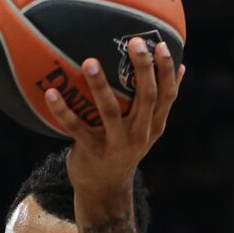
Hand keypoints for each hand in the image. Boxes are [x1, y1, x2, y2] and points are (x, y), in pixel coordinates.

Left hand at [45, 37, 184, 206]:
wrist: (104, 190)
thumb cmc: (124, 148)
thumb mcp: (147, 129)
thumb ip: (160, 102)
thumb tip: (182, 66)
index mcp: (154, 126)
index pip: (167, 95)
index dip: (166, 70)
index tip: (160, 44)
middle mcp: (138, 134)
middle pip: (145, 98)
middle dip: (143, 69)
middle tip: (134, 42)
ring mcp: (115, 143)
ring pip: (110, 111)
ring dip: (99, 85)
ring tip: (90, 61)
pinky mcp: (91, 150)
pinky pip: (75, 127)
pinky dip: (62, 110)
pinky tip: (51, 92)